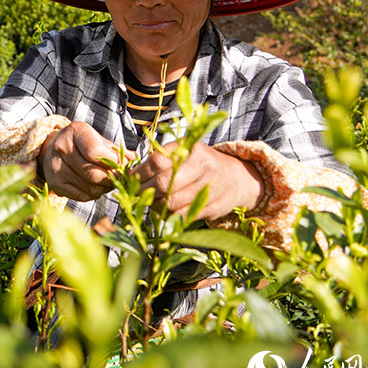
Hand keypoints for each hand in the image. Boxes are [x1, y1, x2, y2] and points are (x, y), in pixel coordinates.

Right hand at [38, 122, 134, 201]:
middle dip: (111, 179)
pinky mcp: (55, 184)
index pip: (95, 152)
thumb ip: (116, 150)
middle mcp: (62, 148)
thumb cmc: (81, 144)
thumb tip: (134, 160)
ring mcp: (56, 167)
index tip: (123, 166)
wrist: (52, 149)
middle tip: (119, 178)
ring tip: (107, 182)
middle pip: (93, 174)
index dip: (113, 163)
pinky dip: (93, 194)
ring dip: (104, 188)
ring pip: (90, 188)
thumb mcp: (98, 140)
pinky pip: (82, 196)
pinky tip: (94, 186)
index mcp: (75, 132)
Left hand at [131, 142, 263, 220]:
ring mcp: (208, 188)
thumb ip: (162, 158)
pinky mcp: (212, 208)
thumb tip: (131, 174)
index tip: (132, 178)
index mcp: (191, 150)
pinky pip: (182, 216)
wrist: (236, 179)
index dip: (140, 172)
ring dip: (154, 205)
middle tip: (137, 194)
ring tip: (150, 202)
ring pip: (170, 203)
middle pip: (163, 184)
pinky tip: (164, 212)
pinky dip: (168, 217)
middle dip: (145, 191)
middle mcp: (202, 167)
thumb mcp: (185, 152)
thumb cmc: (202, 164)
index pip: (157, 161)